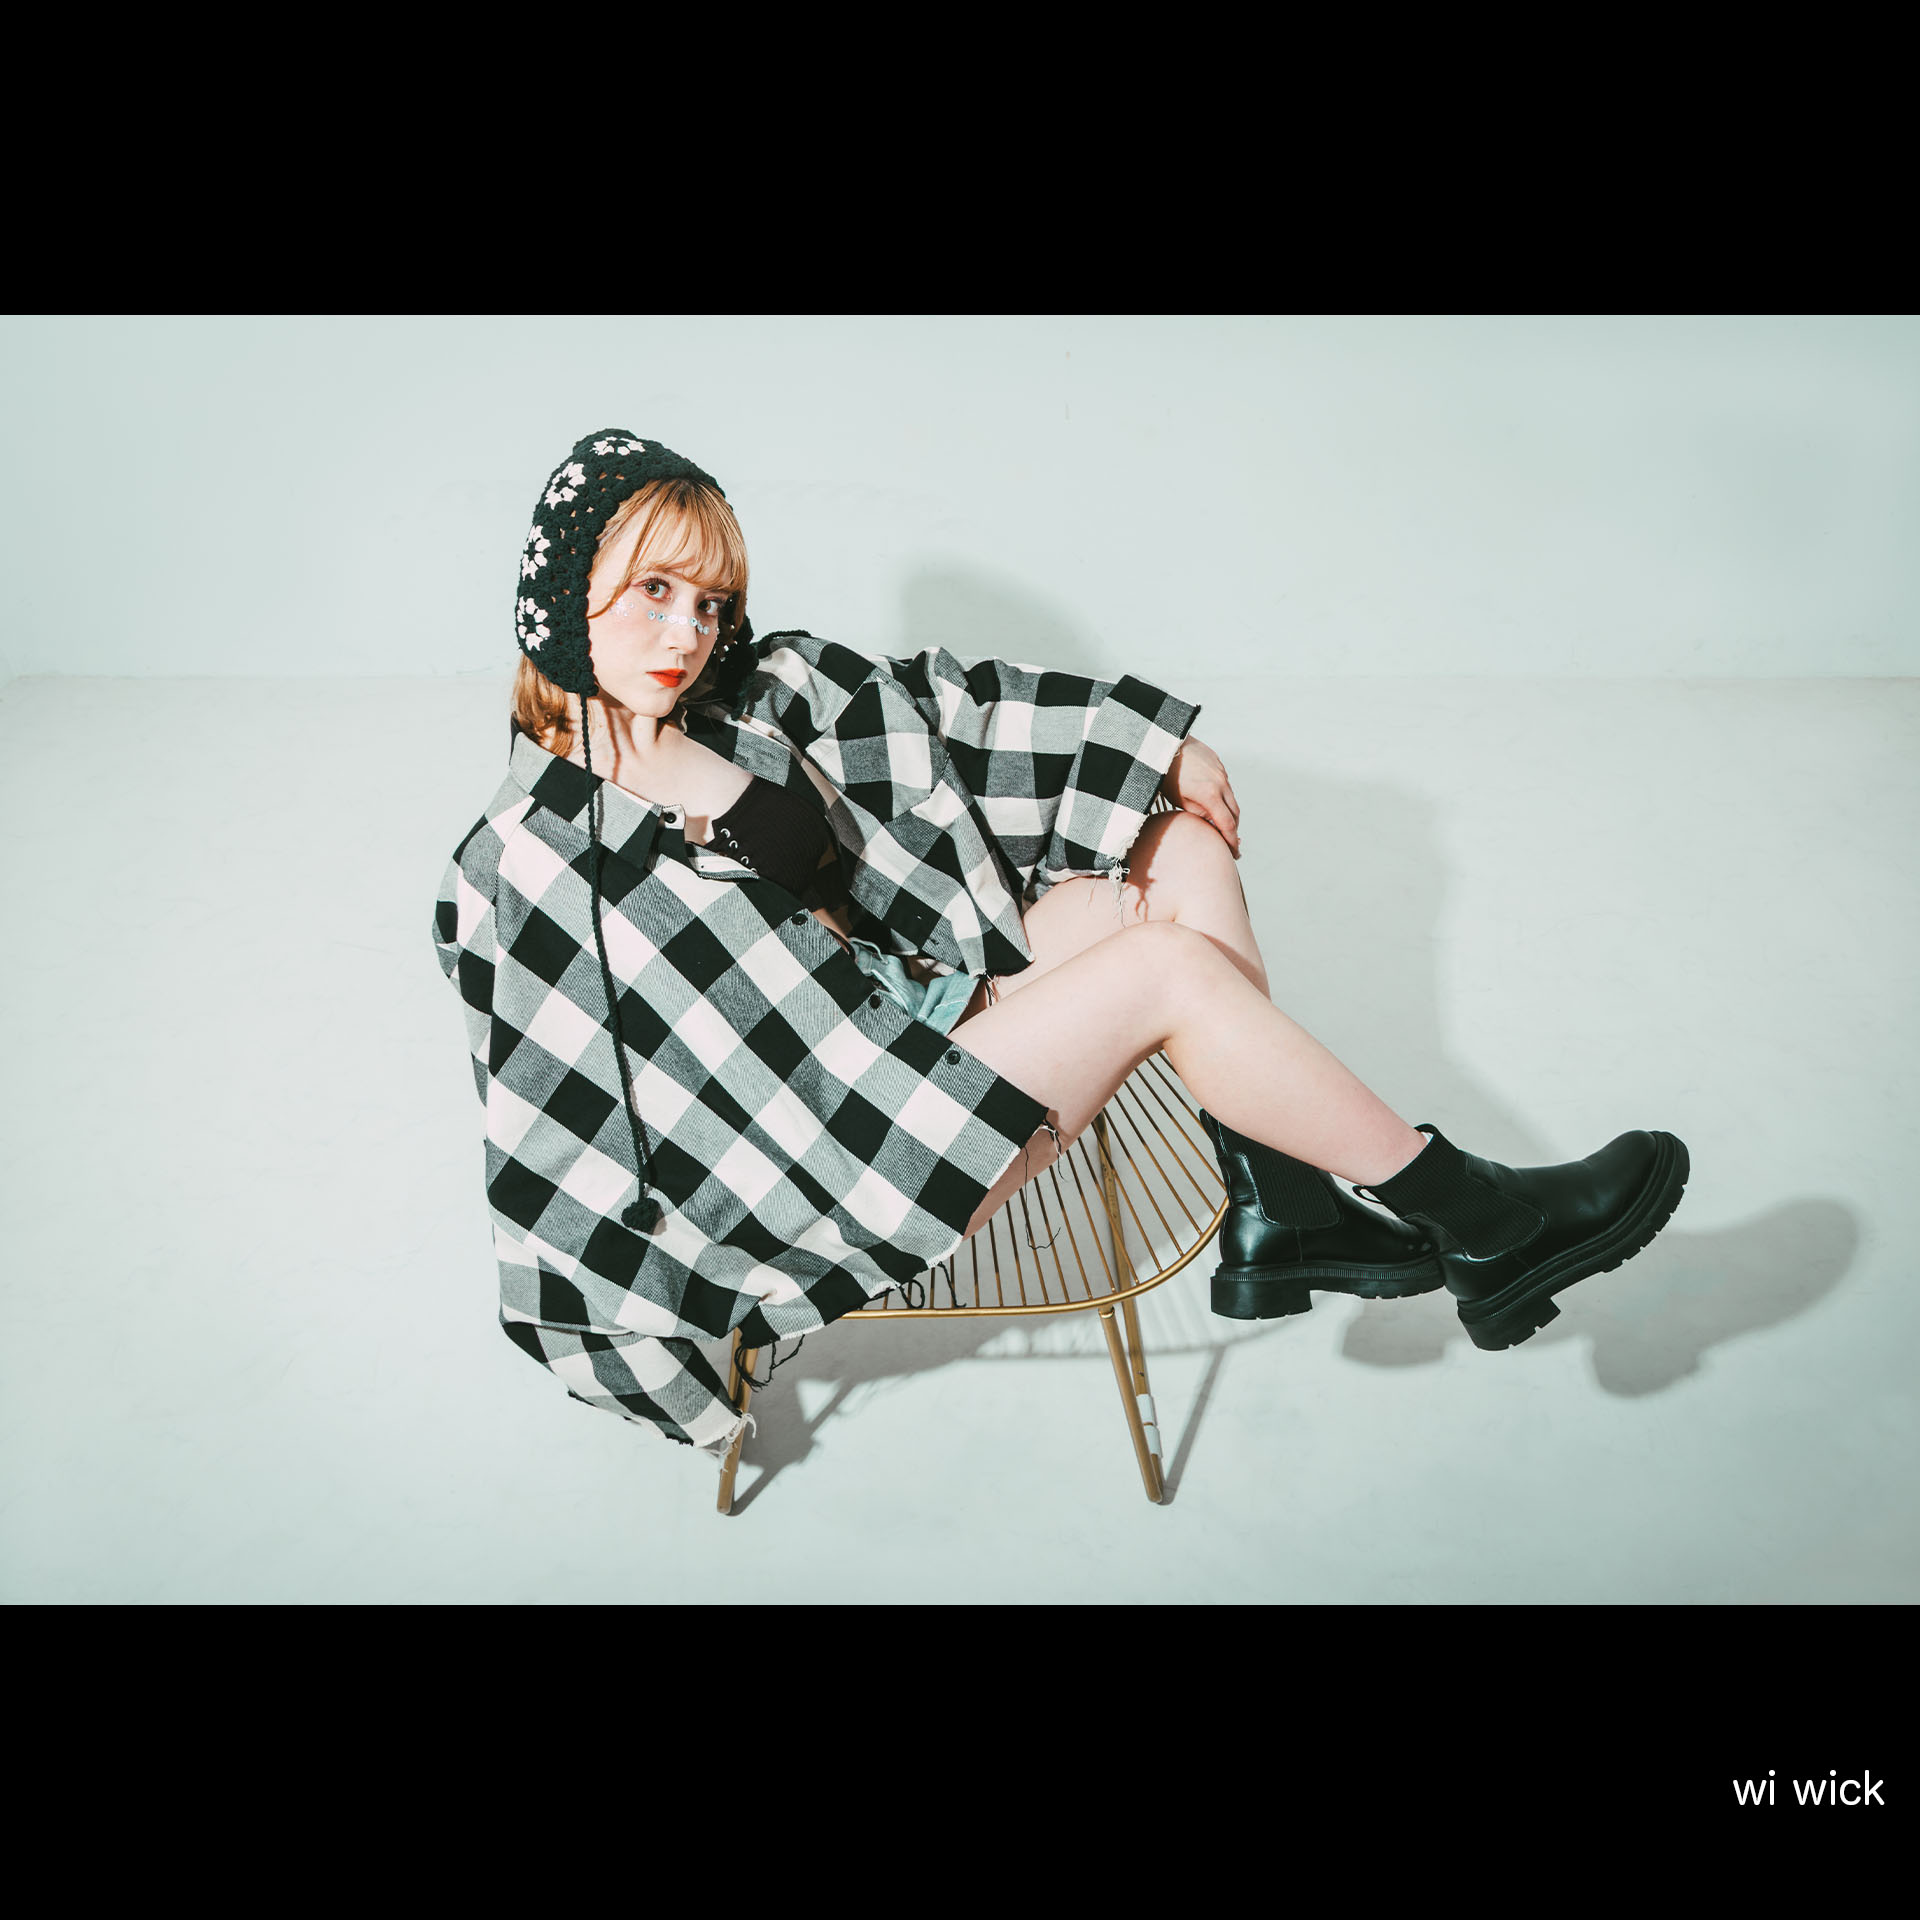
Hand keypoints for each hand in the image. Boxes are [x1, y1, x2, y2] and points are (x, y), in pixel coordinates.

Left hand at [1160, 737, 1240, 858]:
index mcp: (1210, 794)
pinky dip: (1222, 795)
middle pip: (1235, 812)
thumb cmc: (1164, 774)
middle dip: (1233, 828)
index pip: (1228, 824)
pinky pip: (1224, 783)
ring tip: (1220, 823)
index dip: (1232, 842)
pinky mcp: (1217, 762)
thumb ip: (1198, 815)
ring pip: (1231, 797)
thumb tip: (1212, 825)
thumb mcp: (1178, 801)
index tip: (1233, 854)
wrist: (1163, 742)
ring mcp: (1220, 771)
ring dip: (1228, 811)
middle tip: (1229, 842)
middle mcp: (1220, 782)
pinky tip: (1212, 800)